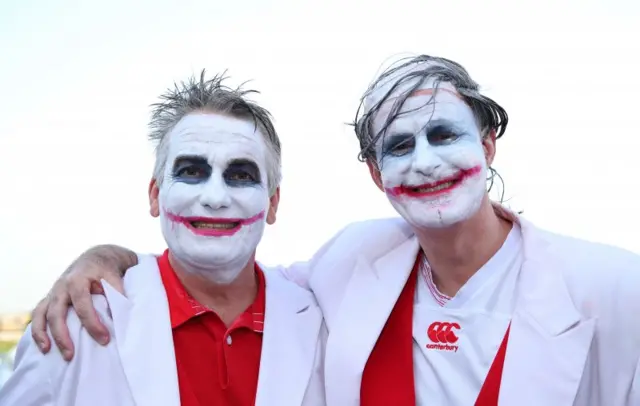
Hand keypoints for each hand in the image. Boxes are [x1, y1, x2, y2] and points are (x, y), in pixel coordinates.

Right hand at [30, 245, 137, 360]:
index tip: (104, 338)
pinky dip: (37, 330)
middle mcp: (61, 286)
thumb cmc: (107, 269)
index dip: (92, 323)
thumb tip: (120, 313)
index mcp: (78, 279)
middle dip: (62, 336)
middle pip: (56, 313)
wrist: (97, 257)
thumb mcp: (115, 275)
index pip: (83, 305)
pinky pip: (38, 315)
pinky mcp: (50, 298)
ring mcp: (53, 292)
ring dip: (42, 334)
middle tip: (71, 355)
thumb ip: (117, 291)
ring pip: (42, 314)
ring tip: (47, 352)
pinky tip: (43, 346)